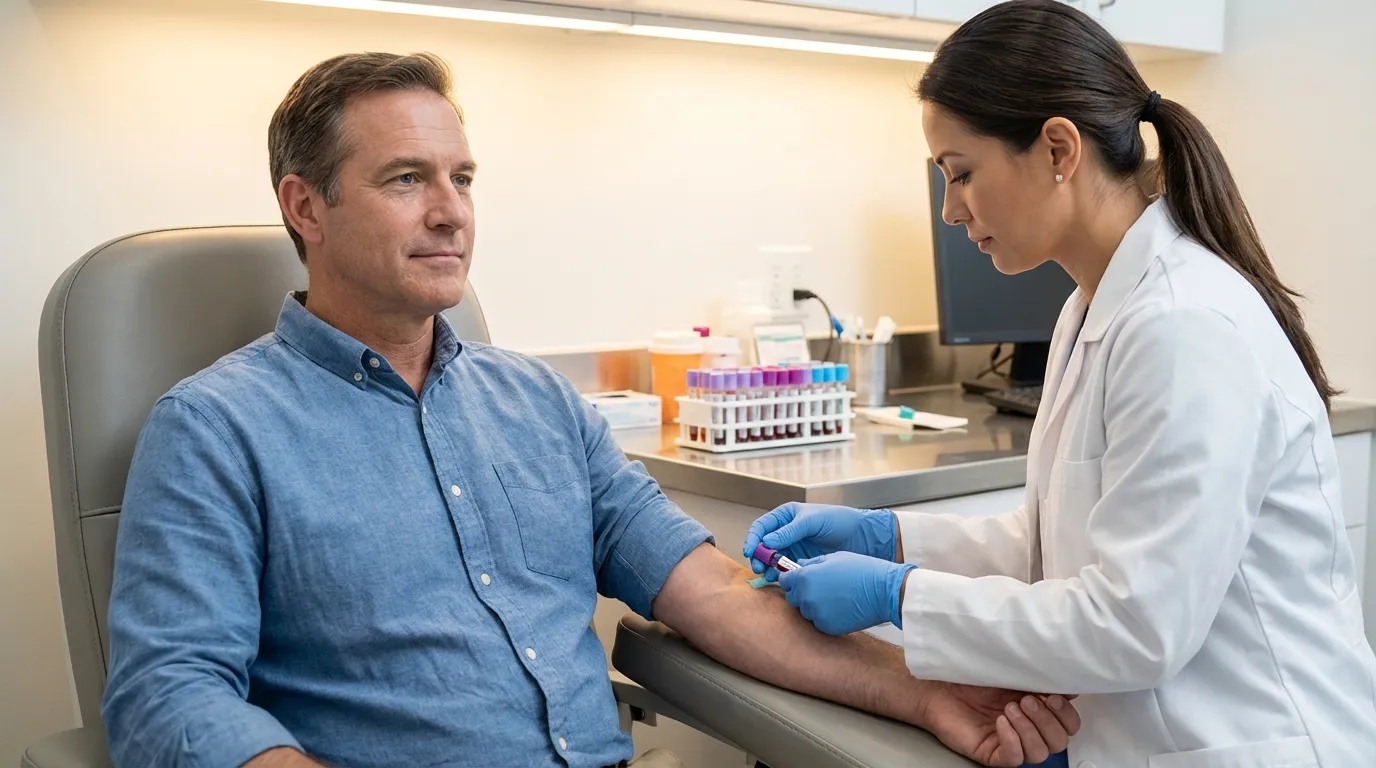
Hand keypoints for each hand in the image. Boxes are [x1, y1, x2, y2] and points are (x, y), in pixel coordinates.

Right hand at [743, 502, 896, 580]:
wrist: (862, 537)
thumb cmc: (839, 521)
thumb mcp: (813, 522)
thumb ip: (790, 531)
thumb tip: (766, 542)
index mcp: (785, 516)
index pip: (761, 527)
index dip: (753, 539)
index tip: (751, 551)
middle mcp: (786, 532)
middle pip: (763, 545)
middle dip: (759, 556)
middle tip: (759, 567)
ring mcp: (793, 548)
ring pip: (772, 560)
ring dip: (767, 568)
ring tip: (768, 576)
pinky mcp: (801, 562)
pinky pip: (784, 569)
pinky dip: (779, 575)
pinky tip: (779, 580)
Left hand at [776, 552, 915, 634]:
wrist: (883, 591)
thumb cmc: (861, 569)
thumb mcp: (834, 558)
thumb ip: (812, 563)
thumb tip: (798, 565)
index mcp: (805, 577)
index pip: (784, 580)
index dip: (791, 579)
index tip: (798, 579)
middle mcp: (806, 597)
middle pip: (792, 597)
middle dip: (801, 593)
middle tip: (820, 588)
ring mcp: (816, 614)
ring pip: (806, 611)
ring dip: (813, 605)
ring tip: (834, 598)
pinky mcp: (827, 627)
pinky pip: (818, 622)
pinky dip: (825, 617)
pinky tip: (840, 608)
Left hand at [916, 682, 1080, 766]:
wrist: (938, 684)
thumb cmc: (971, 675)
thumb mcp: (1011, 671)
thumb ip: (1039, 678)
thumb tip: (1070, 686)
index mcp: (1037, 710)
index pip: (1068, 725)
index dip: (1066, 714)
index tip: (1054, 695)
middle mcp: (1027, 729)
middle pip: (1059, 742)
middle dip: (1048, 721)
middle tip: (1027, 701)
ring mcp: (1009, 743)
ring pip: (1039, 754)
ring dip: (1030, 729)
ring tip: (1010, 708)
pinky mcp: (991, 753)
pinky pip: (1013, 759)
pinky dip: (1012, 741)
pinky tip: (1001, 722)